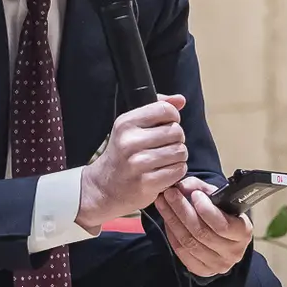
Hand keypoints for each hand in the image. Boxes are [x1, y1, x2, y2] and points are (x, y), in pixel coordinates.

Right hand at [77, 94, 187, 228]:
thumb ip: (156, 108)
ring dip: (178, 157)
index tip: (167, 125)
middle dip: (177, 140)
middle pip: (176, 132)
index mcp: (126, 123)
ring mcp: (138, 163)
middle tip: (165, 146)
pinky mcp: (147, 182)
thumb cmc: (122, 154)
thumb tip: (181, 99)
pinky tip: (164, 172)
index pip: (165, 110)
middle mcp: (130, 141)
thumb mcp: (131, 127)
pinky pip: (178, 170)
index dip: (173, 117)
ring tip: (165, 160)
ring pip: (180, 152)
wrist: (104, 187)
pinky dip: (176, 172)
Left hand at [155, 176, 252, 277]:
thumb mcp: (216, 196)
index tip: (194, 194)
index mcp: (243, 233)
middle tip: (169, 194)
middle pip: (201, 233)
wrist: (223, 235)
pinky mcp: (202, 270)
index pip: (222, 225)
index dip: (206, 210)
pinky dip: (171, 234)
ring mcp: (217, 264)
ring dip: (172, 220)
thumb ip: (199, 187)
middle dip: (182, 210)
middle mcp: (233, 252)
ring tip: (163, 203)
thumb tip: (182, 187)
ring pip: (189, 242)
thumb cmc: (221, 212)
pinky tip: (167, 219)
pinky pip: (182, 252)